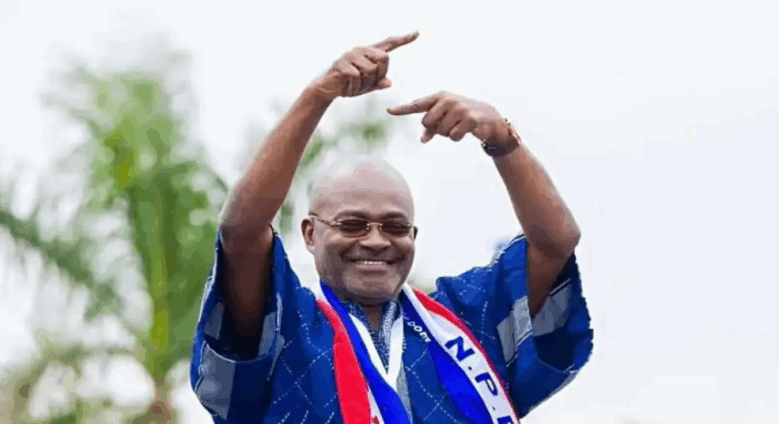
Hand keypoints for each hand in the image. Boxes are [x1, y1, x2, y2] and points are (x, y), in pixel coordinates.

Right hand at [311, 31, 418, 100]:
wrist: (326, 90)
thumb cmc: (347, 86)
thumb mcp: (366, 86)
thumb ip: (378, 83)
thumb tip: (389, 83)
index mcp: (368, 53)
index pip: (388, 44)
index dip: (403, 39)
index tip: (417, 33)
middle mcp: (360, 50)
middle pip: (384, 58)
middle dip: (380, 74)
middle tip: (368, 84)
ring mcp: (350, 55)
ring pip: (372, 70)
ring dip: (366, 85)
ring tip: (355, 86)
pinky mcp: (342, 64)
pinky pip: (358, 77)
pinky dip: (355, 88)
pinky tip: (347, 88)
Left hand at [387, 91, 511, 143]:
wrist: (489, 118)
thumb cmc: (462, 117)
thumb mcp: (445, 120)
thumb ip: (431, 128)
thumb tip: (422, 140)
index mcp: (439, 97)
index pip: (417, 105)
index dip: (402, 109)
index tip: (389, 110)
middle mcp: (447, 100)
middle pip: (426, 122)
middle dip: (436, 128)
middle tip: (449, 124)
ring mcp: (459, 108)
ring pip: (441, 131)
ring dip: (448, 134)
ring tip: (459, 126)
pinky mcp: (469, 118)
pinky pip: (453, 136)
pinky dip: (457, 137)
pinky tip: (466, 130)